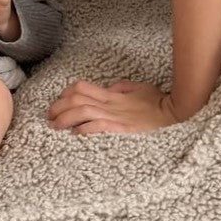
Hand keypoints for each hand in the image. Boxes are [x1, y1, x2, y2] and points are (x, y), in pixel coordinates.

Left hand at [47, 79, 181, 134]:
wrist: (171, 111)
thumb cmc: (155, 99)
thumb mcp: (135, 88)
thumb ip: (120, 88)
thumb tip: (109, 89)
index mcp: (110, 93)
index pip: (81, 87)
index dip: (65, 93)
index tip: (58, 101)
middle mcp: (109, 103)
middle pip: (76, 99)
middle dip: (59, 106)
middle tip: (49, 115)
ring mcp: (114, 115)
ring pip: (83, 111)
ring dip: (65, 118)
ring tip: (55, 125)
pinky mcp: (121, 127)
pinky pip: (98, 126)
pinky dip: (84, 128)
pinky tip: (75, 133)